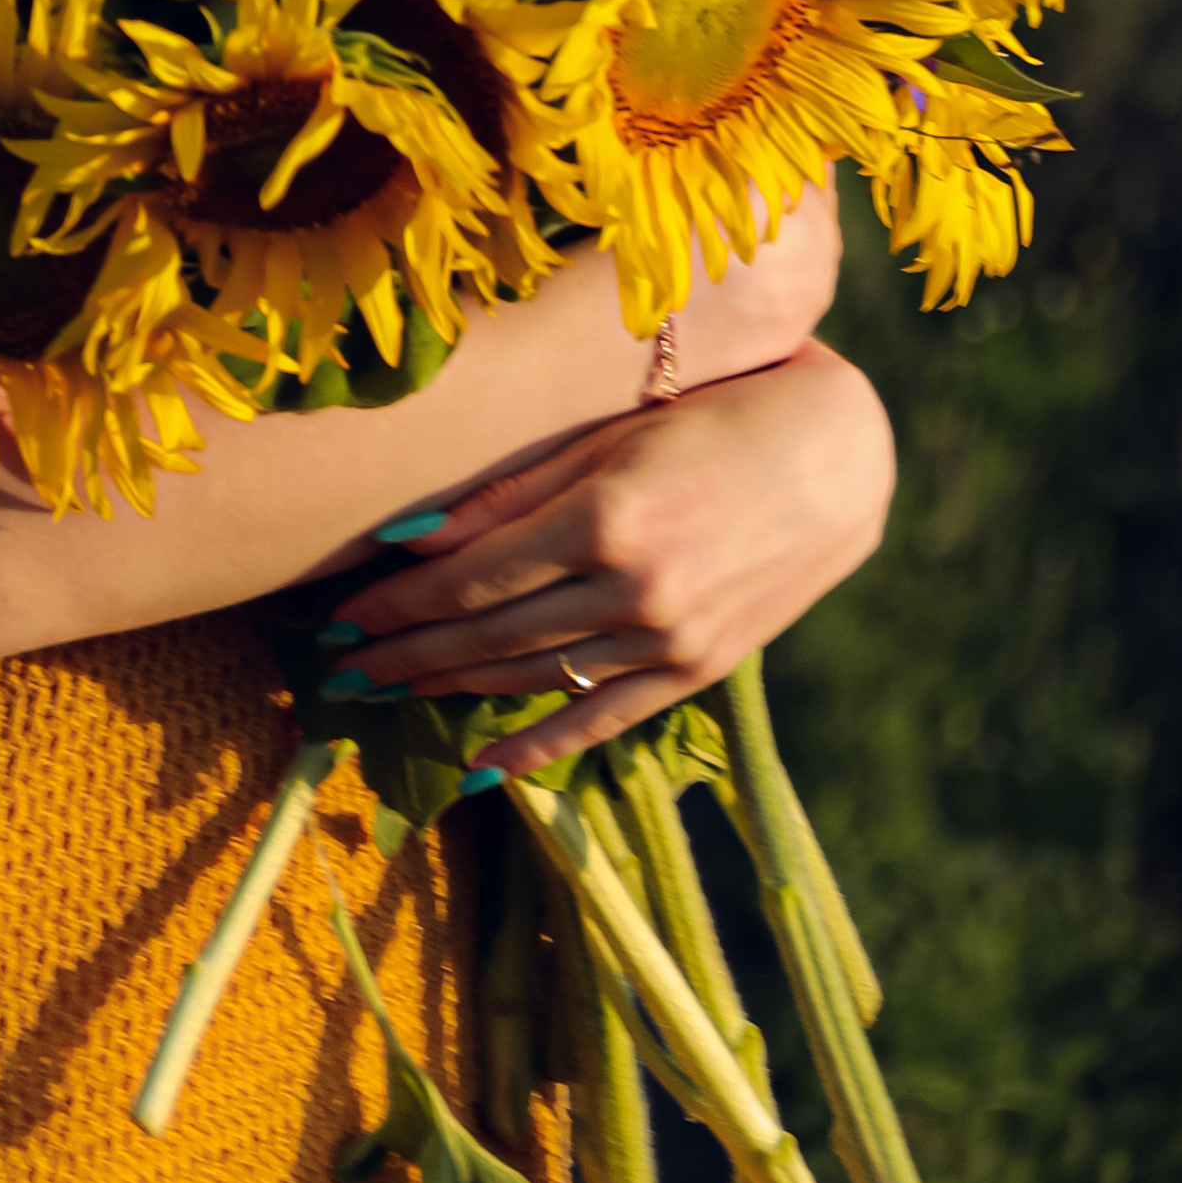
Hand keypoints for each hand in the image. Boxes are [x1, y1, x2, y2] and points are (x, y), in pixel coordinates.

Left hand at [327, 341, 892, 775]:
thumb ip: (512, 491)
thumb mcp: (611, 434)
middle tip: (340, 667)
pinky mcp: (700, 668)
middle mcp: (634, 589)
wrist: (841, 455)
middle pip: (488, 633)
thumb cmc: (716, 414)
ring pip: (533, 676)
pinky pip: (603, 719)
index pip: (469, 579)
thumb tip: (412, 538)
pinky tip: (483, 768)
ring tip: (389, 691)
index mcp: (605, 517)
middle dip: (404, 652)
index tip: (340, 615)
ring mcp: (670, 639)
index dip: (396, 604)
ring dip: (451, 688)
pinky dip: (539, 746)